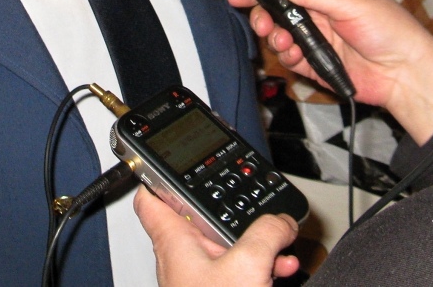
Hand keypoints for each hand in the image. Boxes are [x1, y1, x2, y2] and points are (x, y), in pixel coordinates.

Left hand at [133, 187, 299, 286]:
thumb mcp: (248, 265)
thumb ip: (266, 233)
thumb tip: (280, 220)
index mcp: (175, 242)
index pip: (152, 195)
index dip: (159, 172)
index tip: (172, 157)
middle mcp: (181, 260)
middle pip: (199, 219)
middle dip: (232, 212)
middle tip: (255, 208)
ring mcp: (197, 281)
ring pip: (223, 247)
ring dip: (252, 241)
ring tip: (278, 243)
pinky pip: (236, 271)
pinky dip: (258, 266)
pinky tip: (281, 268)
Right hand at [229, 0, 432, 144]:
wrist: (406, 74)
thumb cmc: (391, 30)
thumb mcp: (352, 3)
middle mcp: (320, 13)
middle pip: (278, 10)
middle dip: (264, 15)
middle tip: (262, 23)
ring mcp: (317, 38)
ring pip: (281, 34)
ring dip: (275, 37)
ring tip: (283, 41)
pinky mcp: (316, 63)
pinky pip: (291, 58)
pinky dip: (287, 56)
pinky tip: (294, 55)